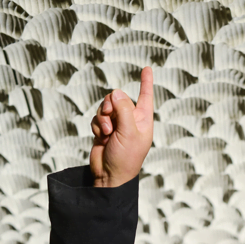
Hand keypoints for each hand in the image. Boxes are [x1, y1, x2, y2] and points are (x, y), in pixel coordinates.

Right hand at [90, 67, 153, 187]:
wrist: (109, 175)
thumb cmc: (126, 158)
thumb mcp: (128, 132)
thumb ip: (123, 109)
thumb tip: (116, 93)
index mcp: (143, 120)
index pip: (145, 96)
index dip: (146, 82)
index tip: (147, 68)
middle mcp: (131, 120)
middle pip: (118, 98)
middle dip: (111, 106)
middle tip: (110, 117)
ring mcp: (117, 124)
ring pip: (105, 107)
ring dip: (103, 118)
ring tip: (108, 134)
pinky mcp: (104, 129)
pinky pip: (97, 117)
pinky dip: (97, 126)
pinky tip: (102, 138)